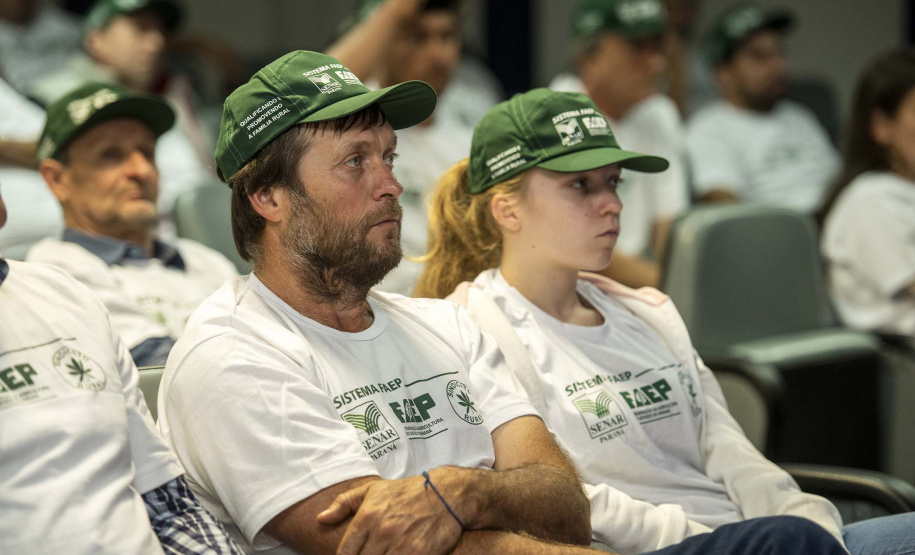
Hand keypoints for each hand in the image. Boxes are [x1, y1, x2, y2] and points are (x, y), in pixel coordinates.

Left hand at [317, 472, 463, 554]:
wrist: (446, 495)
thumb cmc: (406, 493)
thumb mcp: (373, 490)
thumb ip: (344, 503)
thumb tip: (321, 519)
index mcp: (367, 517)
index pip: (344, 553)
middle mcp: (382, 533)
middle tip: (370, 553)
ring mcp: (401, 546)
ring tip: (383, 554)